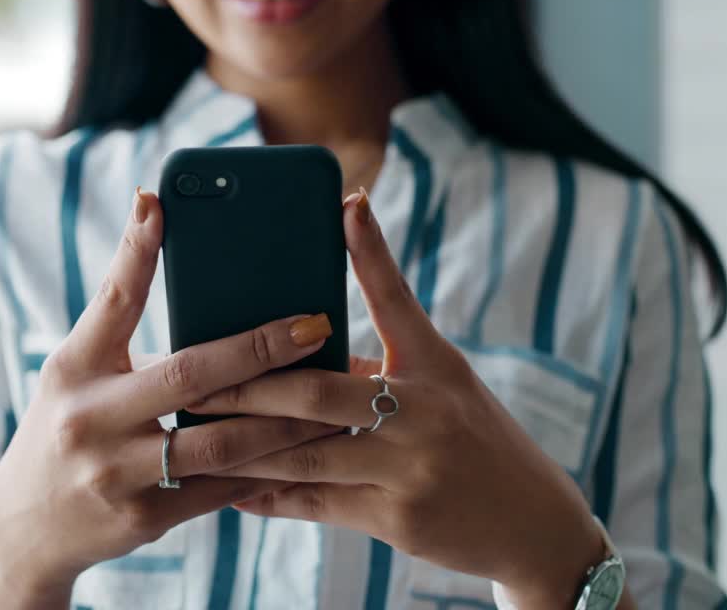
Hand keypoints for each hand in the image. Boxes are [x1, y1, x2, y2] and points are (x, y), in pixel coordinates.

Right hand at [0, 189, 340, 607]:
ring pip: (220, 444)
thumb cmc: (64, 427)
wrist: (26, 529)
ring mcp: (117, 474)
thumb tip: (159, 231)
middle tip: (315, 325)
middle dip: (259, 349)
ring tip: (333, 398)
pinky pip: (220, 491)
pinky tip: (307, 450)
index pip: (110, 302)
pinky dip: (266, 469)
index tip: (161, 205)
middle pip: (188, 376)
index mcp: (73, 369)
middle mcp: (90, 419)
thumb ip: (117, 320)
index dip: (135, 252)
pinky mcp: (144, 518)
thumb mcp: (75, 371)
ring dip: (283, 420)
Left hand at [186, 189, 603, 607]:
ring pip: (305, 453)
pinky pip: (317, 504)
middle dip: (248, 387)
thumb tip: (308, 338)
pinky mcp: (397, 520)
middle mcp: (424, 411)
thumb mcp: (445, 386)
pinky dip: (271, 496)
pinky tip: (233, 492)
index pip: (397, 296)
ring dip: (243, 447)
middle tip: (194, 379)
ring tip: (195, 437)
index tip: (345, 202)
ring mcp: (410, 468)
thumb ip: (381, 365)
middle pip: (318, 391)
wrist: (533, 524)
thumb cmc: (477, 441)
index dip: (371, 248)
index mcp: (436, 366)